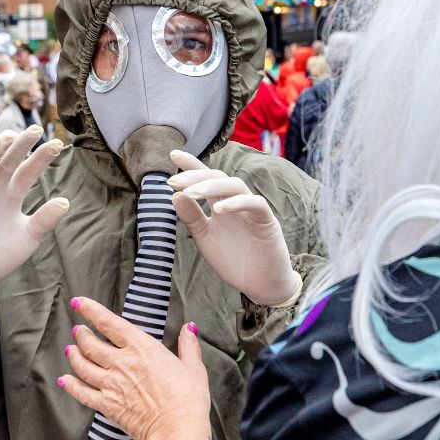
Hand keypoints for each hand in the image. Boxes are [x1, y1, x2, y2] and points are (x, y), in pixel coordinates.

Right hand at [0, 126, 68, 294]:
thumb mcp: (26, 238)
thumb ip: (44, 220)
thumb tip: (65, 201)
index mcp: (12, 196)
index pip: (29, 171)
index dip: (42, 158)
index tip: (58, 144)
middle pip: (9, 162)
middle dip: (21, 146)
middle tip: (36, 129)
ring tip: (6, 137)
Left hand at [60, 297, 212, 439]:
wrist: (177, 430)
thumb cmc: (188, 399)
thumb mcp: (193, 367)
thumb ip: (188, 346)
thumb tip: (190, 328)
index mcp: (141, 347)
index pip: (108, 323)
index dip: (90, 310)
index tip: (78, 302)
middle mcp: (121, 363)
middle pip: (90, 344)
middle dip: (81, 334)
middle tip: (78, 330)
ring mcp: (111, 385)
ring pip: (82, 366)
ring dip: (74, 356)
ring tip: (69, 349)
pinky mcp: (107, 406)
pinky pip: (82, 393)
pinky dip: (70, 386)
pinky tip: (64, 381)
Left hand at [167, 150, 300, 306]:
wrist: (261, 285)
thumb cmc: (234, 260)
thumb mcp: (205, 238)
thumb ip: (191, 217)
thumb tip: (173, 195)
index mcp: (221, 204)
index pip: (206, 178)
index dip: (191, 165)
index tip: (173, 154)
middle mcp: (236, 202)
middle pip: (218, 178)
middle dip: (195, 176)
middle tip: (174, 181)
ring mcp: (253, 210)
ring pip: (235, 186)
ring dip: (212, 186)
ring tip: (191, 193)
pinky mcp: (267, 221)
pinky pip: (255, 204)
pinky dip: (237, 203)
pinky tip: (219, 209)